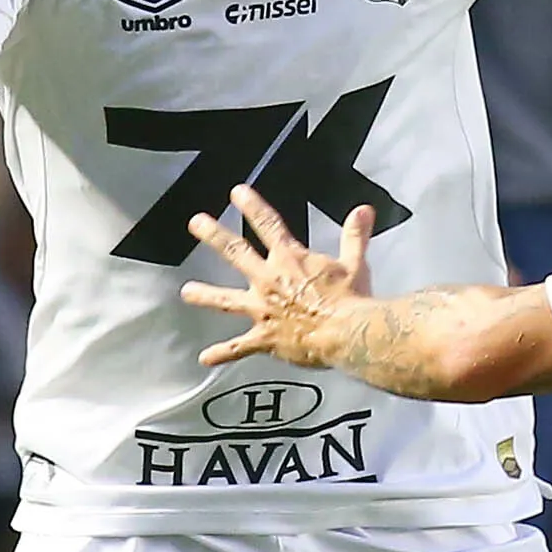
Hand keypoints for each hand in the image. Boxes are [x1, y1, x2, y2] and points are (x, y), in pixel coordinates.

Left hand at [184, 188, 373, 367]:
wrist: (346, 333)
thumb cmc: (351, 299)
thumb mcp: (354, 264)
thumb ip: (354, 236)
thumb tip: (364, 211)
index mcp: (290, 259)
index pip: (268, 225)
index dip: (252, 206)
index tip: (237, 192)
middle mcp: (269, 280)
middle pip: (236, 252)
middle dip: (214, 235)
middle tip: (196, 223)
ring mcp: (263, 309)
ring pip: (226, 300)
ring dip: (205, 294)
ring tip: (187, 292)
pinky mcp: (264, 338)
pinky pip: (239, 348)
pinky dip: (222, 354)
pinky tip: (205, 358)